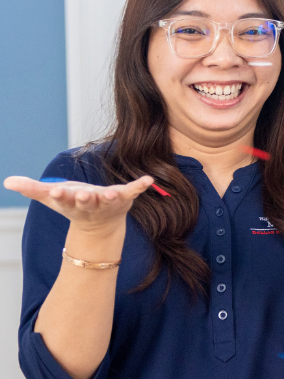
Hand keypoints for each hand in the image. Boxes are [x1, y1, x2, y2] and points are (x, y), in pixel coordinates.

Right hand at [4, 175, 153, 233]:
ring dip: (111, 196)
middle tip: (82, 195)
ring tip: (113, 192)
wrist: (99, 224)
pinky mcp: (124, 197)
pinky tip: (149, 180)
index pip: (64, 200)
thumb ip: (31, 189)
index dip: (60, 196)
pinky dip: (141, 186)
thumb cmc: (73, 205)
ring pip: (109, 200)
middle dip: (84, 198)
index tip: (55, 192)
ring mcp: (108, 201)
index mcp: (72, 202)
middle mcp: (90, 204)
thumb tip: (7, 181)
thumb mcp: (52, 196)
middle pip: (86, 201)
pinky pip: (133, 191)